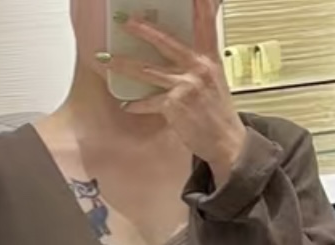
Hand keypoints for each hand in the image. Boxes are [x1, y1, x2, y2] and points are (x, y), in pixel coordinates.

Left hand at [106, 0, 246, 184]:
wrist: (226, 141)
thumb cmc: (218, 113)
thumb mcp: (215, 80)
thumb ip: (199, 63)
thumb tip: (183, 54)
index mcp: (209, 59)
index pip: (205, 25)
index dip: (201, 6)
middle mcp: (197, 68)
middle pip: (166, 43)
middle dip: (144, 31)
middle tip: (126, 22)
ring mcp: (185, 86)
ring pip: (148, 71)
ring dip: (125, 65)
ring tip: (108, 59)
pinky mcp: (175, 105)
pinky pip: (149, 102)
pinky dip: (137, 105)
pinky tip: (127, 104)